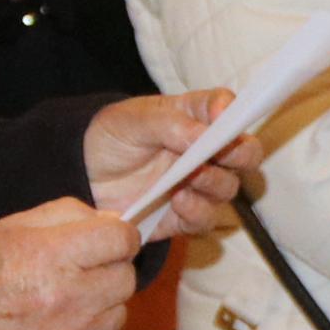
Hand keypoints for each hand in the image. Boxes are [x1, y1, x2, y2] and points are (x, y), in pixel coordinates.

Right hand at [0, 197, 139, 329]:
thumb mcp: (15, 226)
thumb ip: (70, 215)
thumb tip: (114, 221)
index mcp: (55, 255)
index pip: (122, 239)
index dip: (118, 236)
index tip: (108, 240)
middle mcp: (69, 297)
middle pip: (126, 278)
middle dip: (108, 270)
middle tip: (81, 270)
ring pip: (118, 314)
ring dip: (101, 305)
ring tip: (67, 301)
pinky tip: (64, 329)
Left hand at [85, 90, 259, 237]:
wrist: (84, 175)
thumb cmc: (112, 138)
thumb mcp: (132, 120)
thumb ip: (170, 123)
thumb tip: (205, 135)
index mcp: (195, 118)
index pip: (228, 109)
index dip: (234, 111)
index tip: (222, 118)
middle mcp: (205, 152)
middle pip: (245, 153)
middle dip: (241, 154)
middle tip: (221, 154)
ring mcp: (198, 186)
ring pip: (229, 189)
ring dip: (215, 183)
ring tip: (189, 178)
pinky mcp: (185, 216)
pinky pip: (205, 220)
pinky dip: (197, 211)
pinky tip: (178, 201)